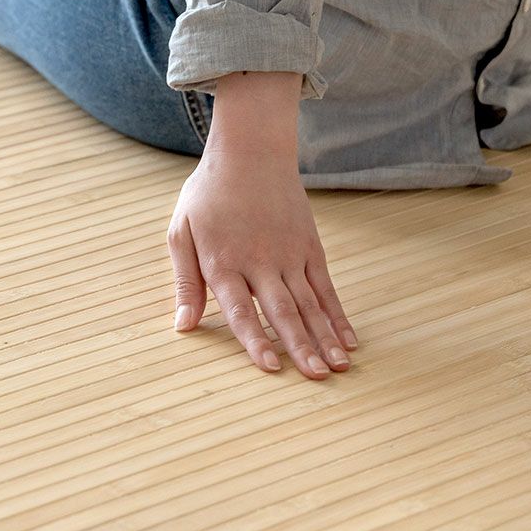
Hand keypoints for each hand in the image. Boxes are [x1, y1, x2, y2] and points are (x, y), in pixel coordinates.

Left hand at [165, 71, 357, 378]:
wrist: (250, 151)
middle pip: (282, 311)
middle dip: (301, 347)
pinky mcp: (309, 246)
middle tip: (318, 378)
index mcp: (224, 262)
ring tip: (340, 366)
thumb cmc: (209, 194)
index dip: (255, 340)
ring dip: (325, 337)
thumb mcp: (182, 232)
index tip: (271, 368)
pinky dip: (337, 314)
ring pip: (310, 303)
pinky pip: (326, 286)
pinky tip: (348, 338)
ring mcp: (289, 254)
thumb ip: (185, 282)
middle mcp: (260, 262)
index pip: (241, 310)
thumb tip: (182, 325)